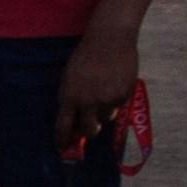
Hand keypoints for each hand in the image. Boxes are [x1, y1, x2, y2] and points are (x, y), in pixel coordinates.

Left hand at [54, 28, 140, 155]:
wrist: (109, 38)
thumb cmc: (86, 56)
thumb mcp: (70, 77)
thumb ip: (70, 98)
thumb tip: (72, 120)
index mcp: (69, 96)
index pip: (63, 126)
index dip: (63, 140)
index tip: (63, 148)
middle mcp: (87, 101)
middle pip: (89, 130)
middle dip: (90, 131)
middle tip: (92, 128)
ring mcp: (106, 99)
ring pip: (106, 118)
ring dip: (104, 112)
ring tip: (105, 91)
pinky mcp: (123, 95)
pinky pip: (119, 106)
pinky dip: (117, 99)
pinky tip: (115, 82)